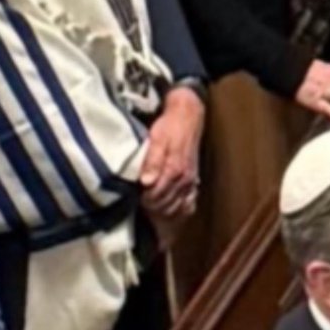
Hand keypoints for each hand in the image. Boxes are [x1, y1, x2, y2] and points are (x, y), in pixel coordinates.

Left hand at [140, 87, 205, 218]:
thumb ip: (152, 161)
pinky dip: (179, 210)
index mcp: (173, 170)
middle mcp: (184, 179)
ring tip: (151, 208)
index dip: (144, 200)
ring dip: (164, 212)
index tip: (135, 197)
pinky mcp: (193, 181)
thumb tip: (146, 182)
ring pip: (177, 207)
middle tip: (140, 203)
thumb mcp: (156, 139)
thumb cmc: (169, 127)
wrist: (188, 117)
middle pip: (166, 204)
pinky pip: (188, 203)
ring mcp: (190, 182)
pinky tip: (170, 210)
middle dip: (152, 207)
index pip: (157, 195)